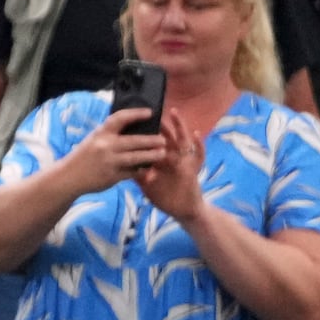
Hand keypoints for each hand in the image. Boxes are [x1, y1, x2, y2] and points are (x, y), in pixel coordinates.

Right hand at [65, 105, 170, 196]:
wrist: (68, 176)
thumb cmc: (82, 156)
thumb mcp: (93, 141)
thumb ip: (109, 135)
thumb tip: (132, 128)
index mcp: (100, 134)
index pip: (120, 118)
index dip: (136, 114)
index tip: (150, 112)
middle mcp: (105, 146)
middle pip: (135, 140)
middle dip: (152, 140)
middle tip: (163, 140)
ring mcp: (109, 162)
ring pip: (137, 157)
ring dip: (152, 155)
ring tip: (162, 153)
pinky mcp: (112, 176)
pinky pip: (132, 172)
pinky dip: (141, 170)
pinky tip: (147, 168)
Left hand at [134, 106, 207, 223]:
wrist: (182, 210)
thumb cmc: (164, 196)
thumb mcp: (146, 184)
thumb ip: (136, 173)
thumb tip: (120, 164)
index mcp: (158, 159)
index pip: (151, 141)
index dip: (145, 130)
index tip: (135, 117)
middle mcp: (171, 157)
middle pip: (165, 136)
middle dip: (159, 123)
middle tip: (151, 108)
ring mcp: (183, 162)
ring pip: (181, 140)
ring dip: (179, 126)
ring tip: (174, 112)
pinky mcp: (192, 169)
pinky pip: (199, 156)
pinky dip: (199, 145)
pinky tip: (197, 134)